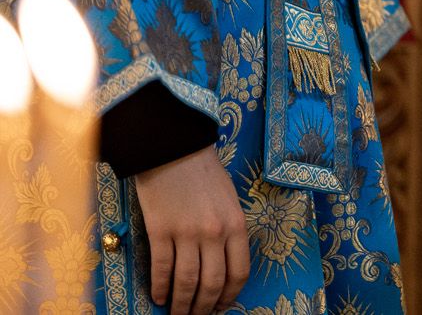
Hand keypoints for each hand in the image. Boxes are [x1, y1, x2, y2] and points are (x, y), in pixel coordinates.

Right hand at [131, 146, 248, 314]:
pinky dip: (160, 287)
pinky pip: (161, 268)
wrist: (175, 149)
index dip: (229, 296)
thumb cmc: (204, 174)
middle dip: (204, 307)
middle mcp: (214, 232)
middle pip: (212, 283)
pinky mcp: (159, 231)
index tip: (222, 307)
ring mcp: (186, 233)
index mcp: (236, 225)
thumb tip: (222, 266)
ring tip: (176, 314)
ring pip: (186, 282)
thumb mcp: (230, 201)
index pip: (239, 272)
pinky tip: (158, 297)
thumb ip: (229, 231)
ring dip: (181, 304)